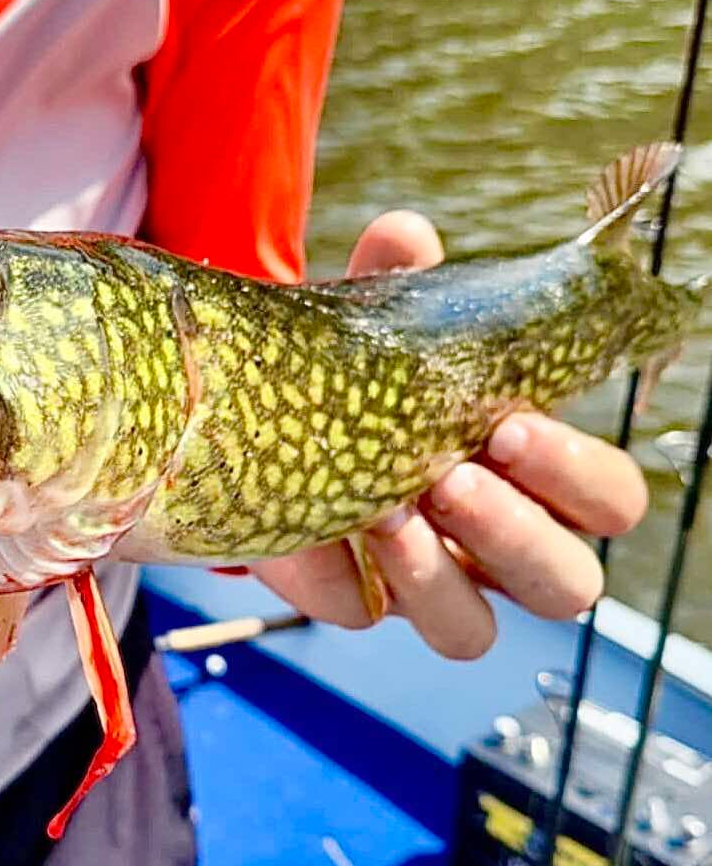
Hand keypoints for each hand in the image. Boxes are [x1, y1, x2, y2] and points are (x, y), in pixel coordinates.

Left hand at [251, 211, 646, 659]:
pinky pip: (365, 615)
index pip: (608, 501)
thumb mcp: (379, 327)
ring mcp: (424, 585)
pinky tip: (324, 530)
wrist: (257, 416)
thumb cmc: (356, 373)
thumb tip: (407, 234)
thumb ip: (402, 286)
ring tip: (388, 508)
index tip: (509, 424)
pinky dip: (348, 576)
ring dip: (438, 575)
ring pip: (473, 631)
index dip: (578, 475)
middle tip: (454, 475)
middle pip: (565, 585)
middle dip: (516, 534)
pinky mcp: (352, 601)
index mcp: (532, 477)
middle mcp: (493, 545)